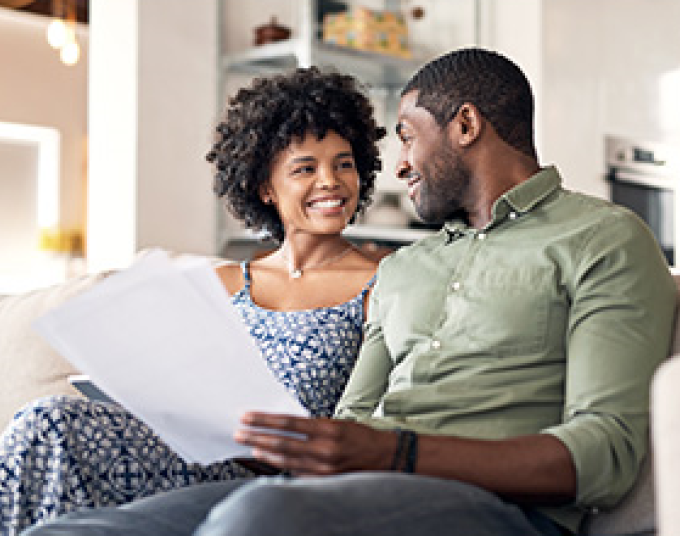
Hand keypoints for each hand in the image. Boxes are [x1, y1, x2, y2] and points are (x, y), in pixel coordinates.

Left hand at [234, 412, 395, 475]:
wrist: (385, 457)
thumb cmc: (360, 436)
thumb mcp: (338, 422)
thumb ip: (313, 425)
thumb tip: (285, 426)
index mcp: (328, 429)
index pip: (288, 423)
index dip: (264, 420)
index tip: (247, 416)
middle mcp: (324, 449)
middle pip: (281, 443)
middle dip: (256, 437)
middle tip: (238, 433)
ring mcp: (323, 468)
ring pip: (285, 460)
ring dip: (264, 452)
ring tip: (250, 446)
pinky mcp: (324, 480)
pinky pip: (296, 472)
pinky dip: (281, 465)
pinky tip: (270, 459)